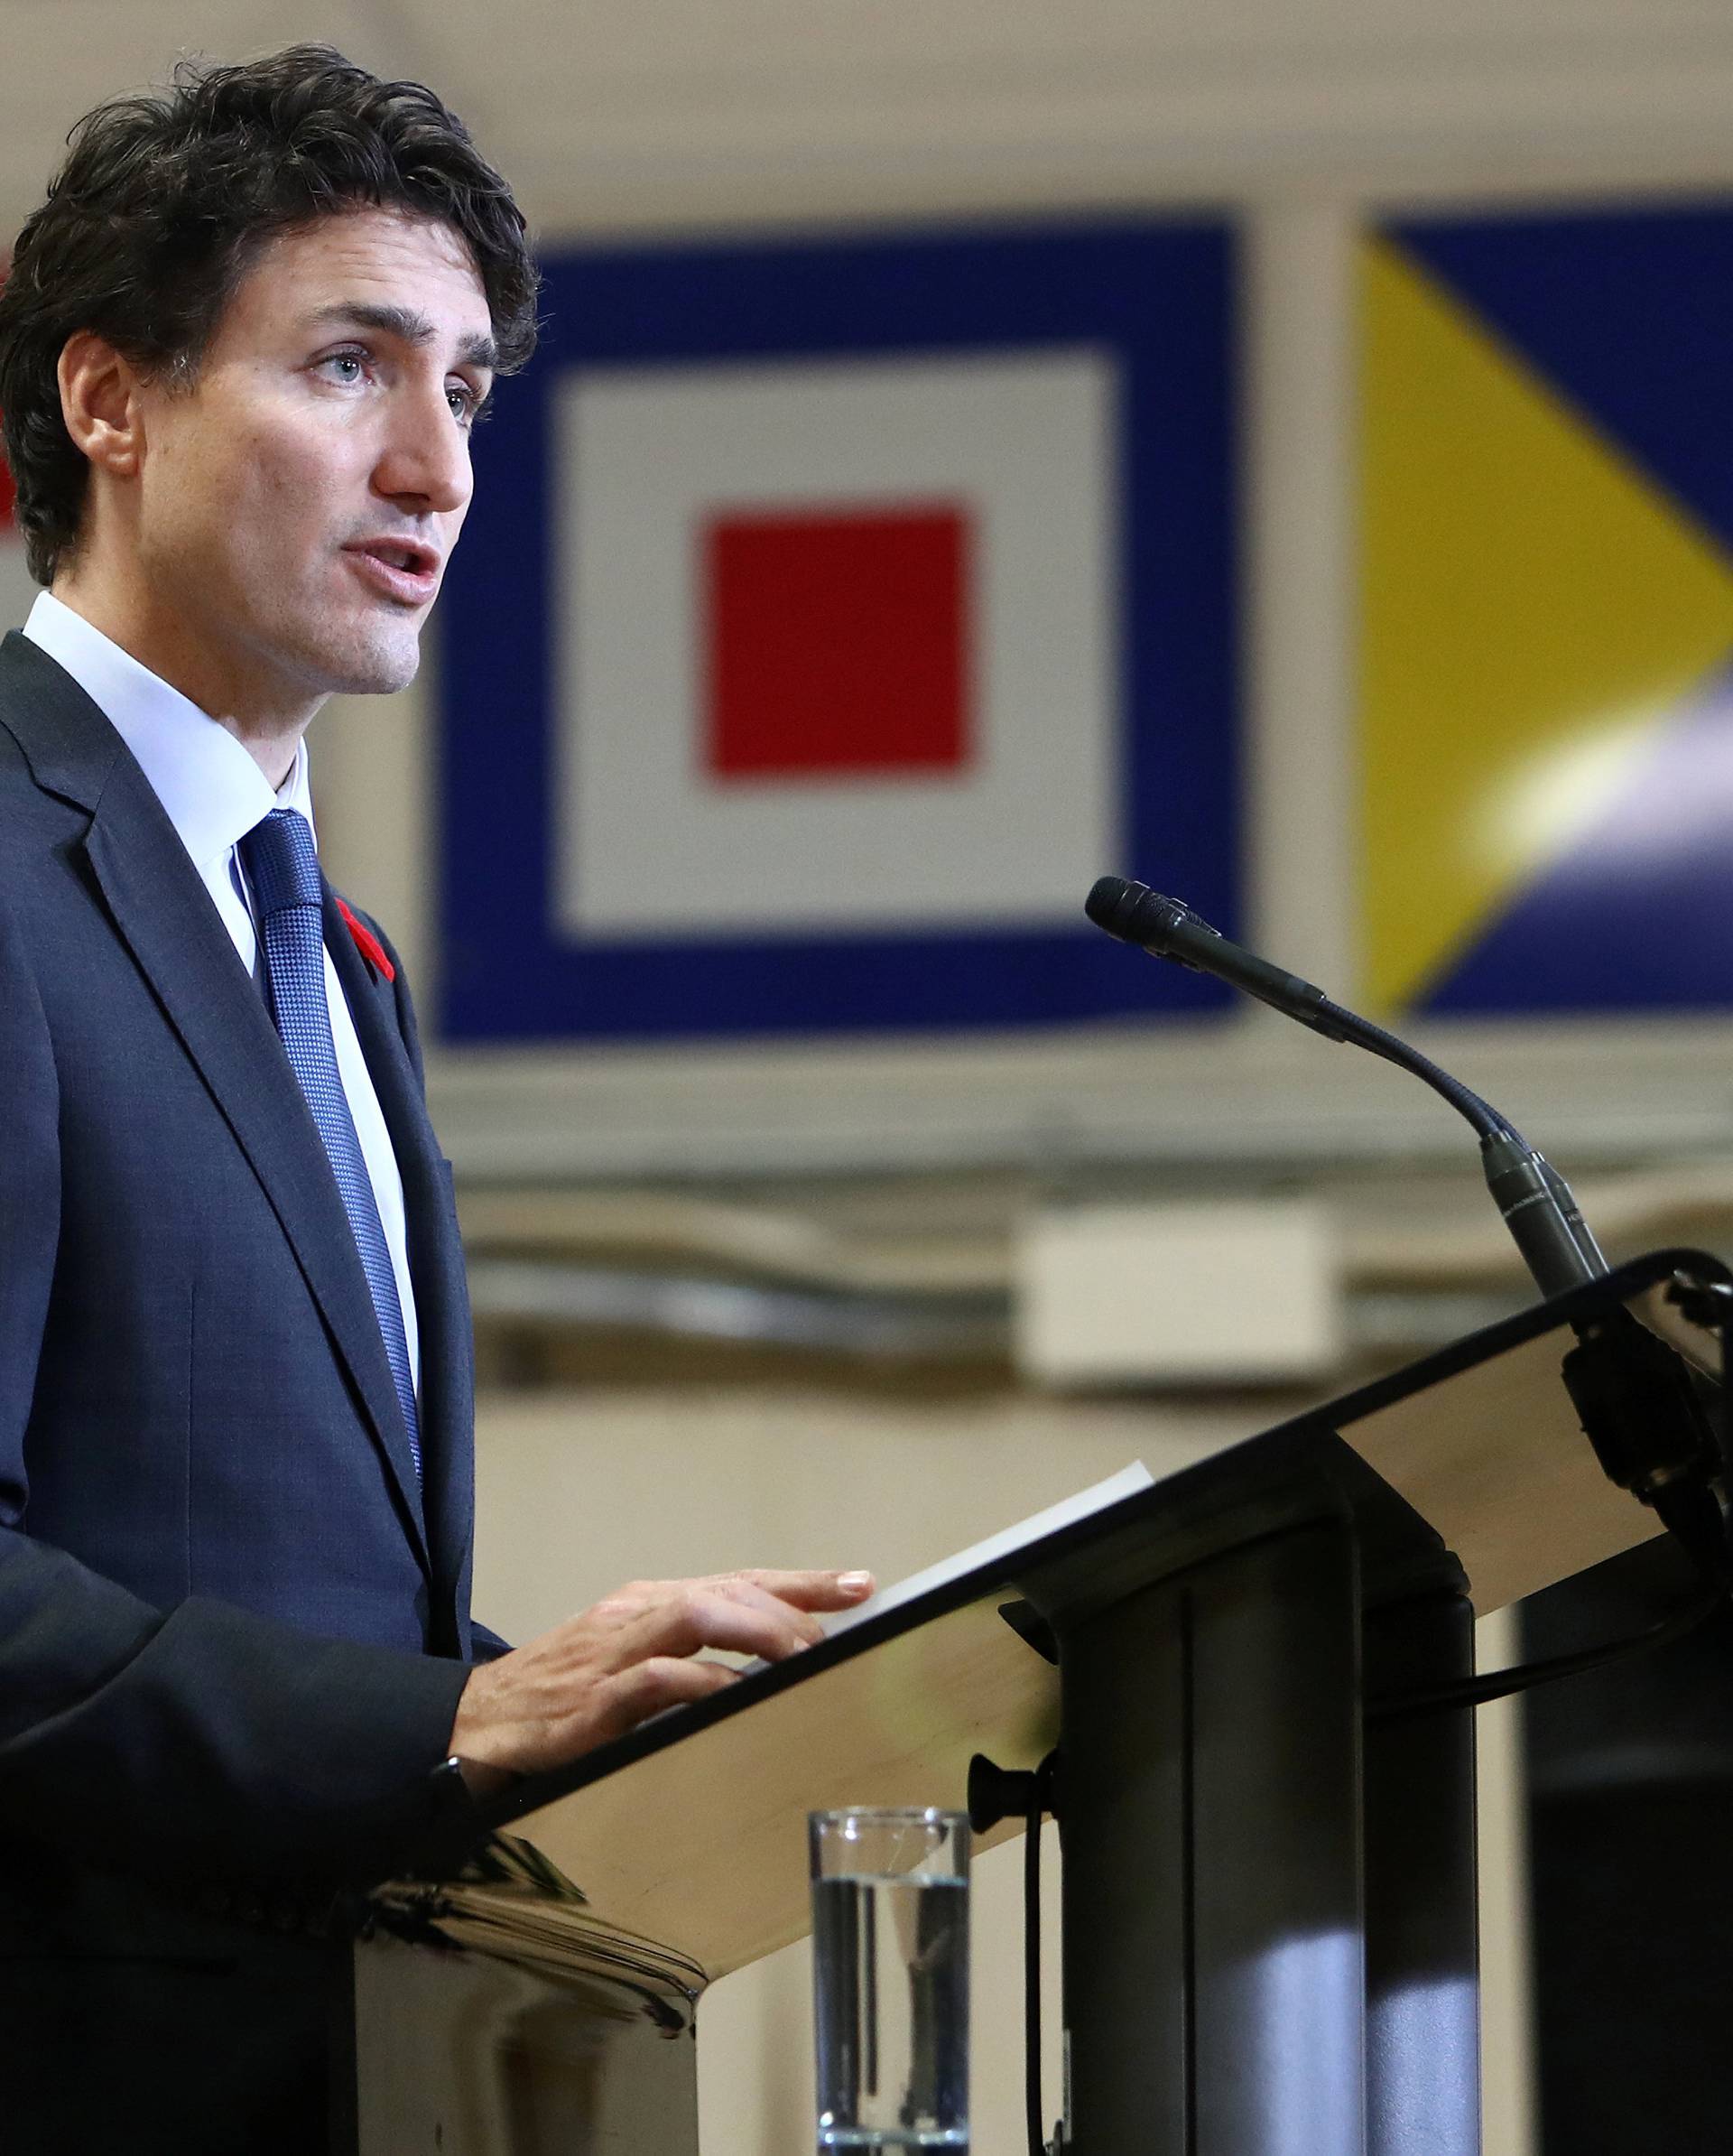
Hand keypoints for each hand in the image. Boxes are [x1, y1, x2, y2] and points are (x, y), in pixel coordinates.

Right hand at [448, 1567, 874, 1776]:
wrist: (475, 1723)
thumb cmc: (562, 1698)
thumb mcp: (631, 1667)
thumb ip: (689, 1662)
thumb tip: (769, 1674)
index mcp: (650, 1605)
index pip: (739, 1580)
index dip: (802, 1582)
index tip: (860, 1585)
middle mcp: (637, 1614)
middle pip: (729, 1589)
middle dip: (793, 1603)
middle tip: (842, 1627)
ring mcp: (613, 1652)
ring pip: (699, 1617)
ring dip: (758, 1633)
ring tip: (802, 1655)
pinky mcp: (592, 1699)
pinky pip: (656, 1680)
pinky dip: (700, 1683)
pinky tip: (734, 1694)